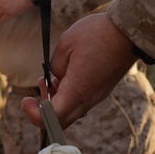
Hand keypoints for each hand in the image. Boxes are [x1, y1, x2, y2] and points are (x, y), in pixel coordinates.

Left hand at [21, 13, 134, 128]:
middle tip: (32, 96)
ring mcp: (97, 96)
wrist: (128, 31)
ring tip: (46, 82)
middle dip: (42, 113)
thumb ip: (55, 66)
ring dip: (54, 104)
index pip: (53, 117)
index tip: (26, 100)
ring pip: (71, 112)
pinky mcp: (101, 90)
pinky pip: (80, 102)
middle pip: (61, 121)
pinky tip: (60, 79)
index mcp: (78, 89)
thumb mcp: (65, 44)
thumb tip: (55, 79)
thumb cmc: (96, 34)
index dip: (35, 115)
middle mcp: (89, 98)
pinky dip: (66, 97)